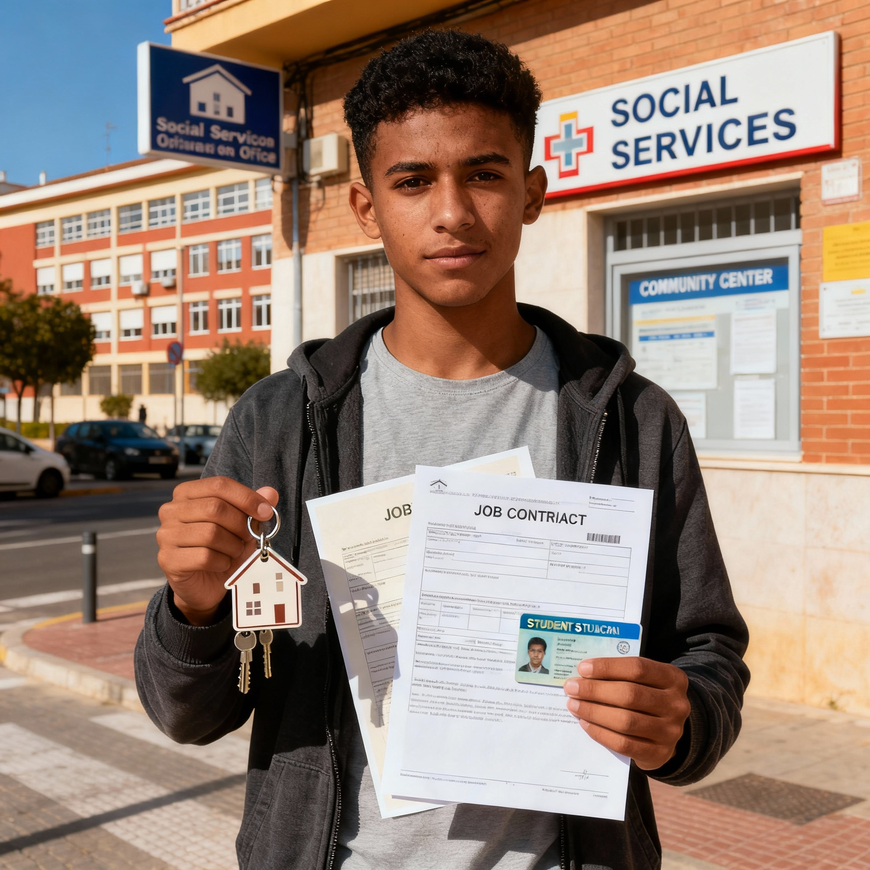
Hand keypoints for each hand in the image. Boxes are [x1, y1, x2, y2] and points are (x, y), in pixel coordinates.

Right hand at [156, 477, 278, 624]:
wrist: (205, 584)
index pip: (219, 485)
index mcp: (187, 493)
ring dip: (232, 546)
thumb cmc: (222, 548)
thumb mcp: (243, 525)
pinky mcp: (168, 559)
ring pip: (211, 534)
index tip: (265, 512)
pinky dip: (222, 562)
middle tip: (248, 538)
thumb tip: (270, 492)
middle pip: (215, 508)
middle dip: (240, 525)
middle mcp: (171, 510)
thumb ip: (255, 507)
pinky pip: (204, 557)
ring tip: (234, 552)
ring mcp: (166, 535)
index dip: (246, 497)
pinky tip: (222, 564)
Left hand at [563, 657, 689, 770]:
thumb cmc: (648, 696)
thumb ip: (621, 675)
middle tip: (571, 688)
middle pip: (630, 695)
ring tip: (574, 705)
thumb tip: (583, 674)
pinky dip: (601, 733)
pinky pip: (624, 744)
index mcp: (673, 678)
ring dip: (594, 712)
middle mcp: (676, 704)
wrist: (668, 730)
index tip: (583, 668)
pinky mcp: (659, 754)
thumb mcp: (645, 680)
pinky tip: (585, 724)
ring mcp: (670, 731)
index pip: (637, 668)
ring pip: (626, 721)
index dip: (608, 667)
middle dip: (595, 690)